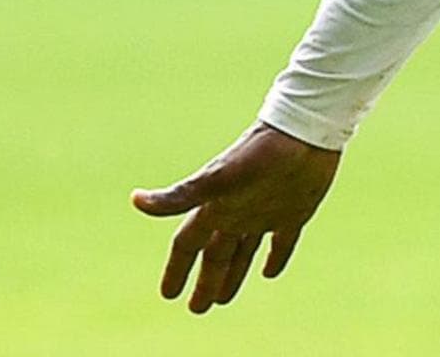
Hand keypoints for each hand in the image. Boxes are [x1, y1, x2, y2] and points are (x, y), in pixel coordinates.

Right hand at [132, 123, 341, 313]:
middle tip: (197, 308)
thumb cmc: (258, 153)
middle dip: (205, 281)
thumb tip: (135, 200)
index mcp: (215, 207)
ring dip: (233, 274)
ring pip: (243, 251)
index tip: (168, 295)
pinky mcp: (295, 211)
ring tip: (223, 298)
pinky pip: (282, 242)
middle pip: (215, 254)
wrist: (304, 130)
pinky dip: (275, 258)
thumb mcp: (217, 179)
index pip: (188, 245)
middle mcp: (237, 212)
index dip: (177, 269)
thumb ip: (180, 196)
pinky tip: (270, 273)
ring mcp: (265, 212)